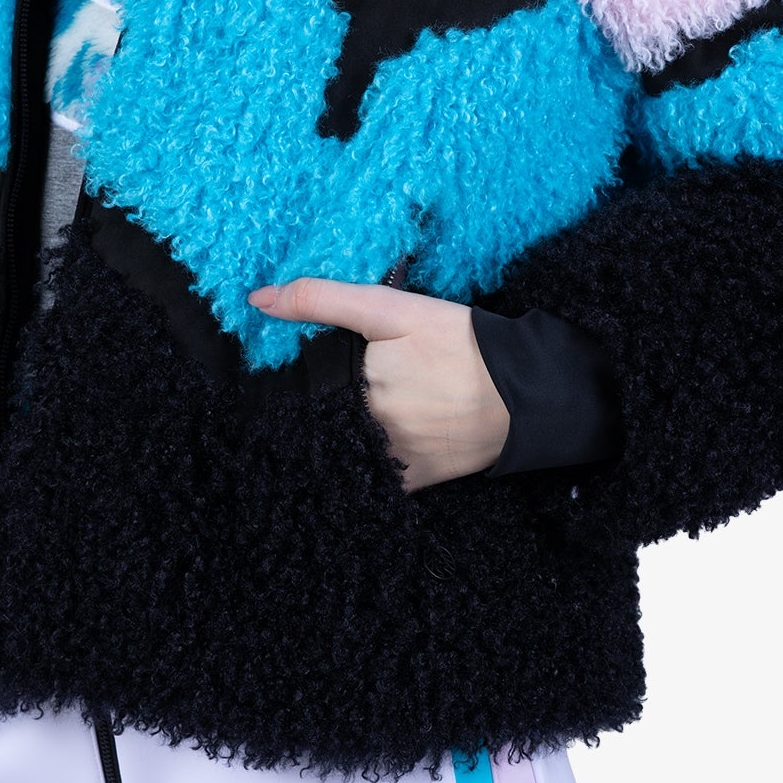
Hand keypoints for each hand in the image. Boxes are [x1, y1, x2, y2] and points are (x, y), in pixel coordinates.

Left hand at [247, 277, 509, 490]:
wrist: (524, 391)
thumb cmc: (459, 342)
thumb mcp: (392, 308)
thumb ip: (323, 299)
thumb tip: (258, 300)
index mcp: (352, 388)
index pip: (295, 391)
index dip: (284, 383)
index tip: (275, 376)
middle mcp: (365, 432)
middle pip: (317, 422)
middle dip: (308, 411)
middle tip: (308, 398)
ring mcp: (389, 462)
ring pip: (340, 452)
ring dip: (331, 439)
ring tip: (338, 419)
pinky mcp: (413, 482)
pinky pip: (371, 479)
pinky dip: (364, 464)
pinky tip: (365, 446)